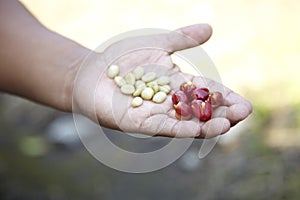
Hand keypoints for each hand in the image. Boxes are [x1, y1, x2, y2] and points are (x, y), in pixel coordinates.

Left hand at [73, 24, 251, 137]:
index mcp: (175, 84)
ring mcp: (155, 114)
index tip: (244, 103)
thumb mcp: (157, 44)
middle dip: (221, 112)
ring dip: (206, 124)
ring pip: (185, 122)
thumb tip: (210, 28)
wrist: (91, 72)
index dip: (224, 97)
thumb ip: (182, 39)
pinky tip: (197, 130)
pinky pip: (163, 127)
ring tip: (227, 125)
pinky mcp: (138, 123)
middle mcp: (169, 102)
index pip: (205, 91)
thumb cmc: (121, 59)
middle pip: (199, 110)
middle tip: (243, 114)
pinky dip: (181, 129)